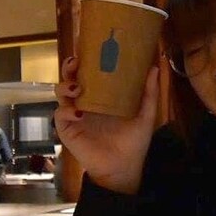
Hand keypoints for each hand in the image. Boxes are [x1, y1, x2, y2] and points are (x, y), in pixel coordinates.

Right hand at [54, 56, 159, 193]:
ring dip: (65, 86)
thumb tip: (155, 67)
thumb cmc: (133, 142)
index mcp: (101, 96)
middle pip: (71, 78)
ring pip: (60, 93)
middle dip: (70, 67)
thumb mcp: (144, 115)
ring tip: (77, 88)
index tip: (88, 47)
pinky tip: (78, 112)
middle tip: (77, 63)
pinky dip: (66, 111)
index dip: (84, 59)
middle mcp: (85, 102)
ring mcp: (74, 115)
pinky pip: (60, 116)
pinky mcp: (67, 130)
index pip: (89, 73)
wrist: (123, 168)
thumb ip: (149, 93)